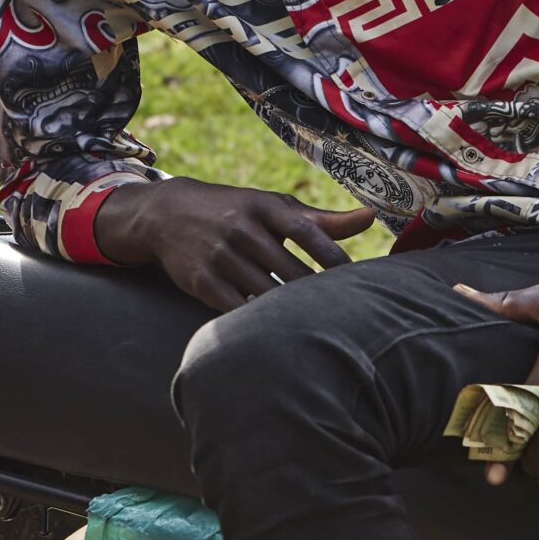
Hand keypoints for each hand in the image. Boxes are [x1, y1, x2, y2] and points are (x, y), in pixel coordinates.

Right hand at [95, 177, 375, 312]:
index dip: (334, 258)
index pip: (307, 233)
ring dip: (293, 313)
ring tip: (320, 330)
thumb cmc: (237, 211)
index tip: (357, 281)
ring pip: (267, 294)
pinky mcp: (202, 282)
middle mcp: (242, 229)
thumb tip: (371, 218)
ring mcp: (221, 256)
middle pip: (291, 270)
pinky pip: (238, 309)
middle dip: (318, 294)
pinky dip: (260, 322)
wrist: (167, 214)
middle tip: (345, 314)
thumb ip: (321, 220)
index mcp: (264, 207)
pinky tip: (281, 332)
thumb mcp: (273, 208)